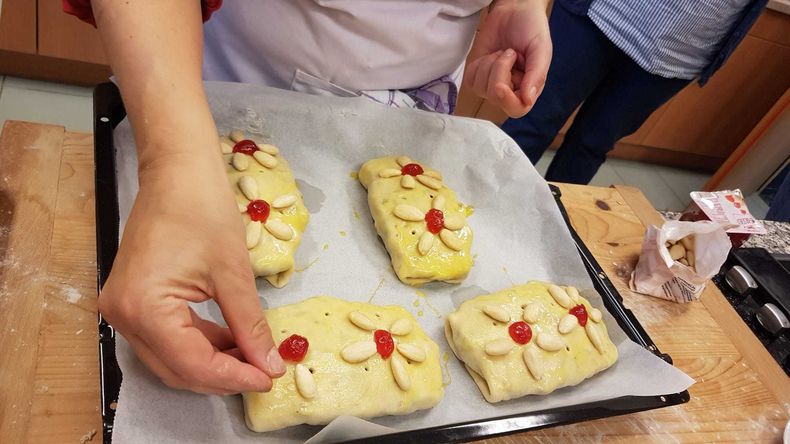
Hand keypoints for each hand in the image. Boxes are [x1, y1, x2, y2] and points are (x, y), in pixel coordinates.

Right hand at [99, 150, 284, 394]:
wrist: (177, 170)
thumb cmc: (202, 208)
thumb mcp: (233, 273)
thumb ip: (250, 325)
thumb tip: (269, 364)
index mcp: (144, 307)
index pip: (192, 363)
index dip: (234, 377)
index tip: (268, 379)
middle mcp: (123, 315)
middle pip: (177, 368)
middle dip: (223, 375)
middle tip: (264, 371)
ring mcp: (122, 308)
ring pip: (170, 357)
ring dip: (211, 361)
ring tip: (253, 356)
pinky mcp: (131, 300)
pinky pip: (165, 337)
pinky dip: (198, 343)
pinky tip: (230, 340)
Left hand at [464, 0, 551, 117]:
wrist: (515, 9)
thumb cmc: (531, 28)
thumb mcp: (540, 49)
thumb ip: (536, 75)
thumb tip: (527, 99)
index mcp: (530, 87)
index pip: (517, 109)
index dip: (507, 101)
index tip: (501, 85)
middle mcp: (511, 89)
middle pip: (496, 98)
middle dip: (499, 71)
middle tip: (510, 52)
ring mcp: (491, 84)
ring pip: (481, 89)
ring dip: (490, 65)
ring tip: (502, 52)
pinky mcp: (477, 74)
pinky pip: (470, 80)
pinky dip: (479, 65)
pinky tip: (490, 55)